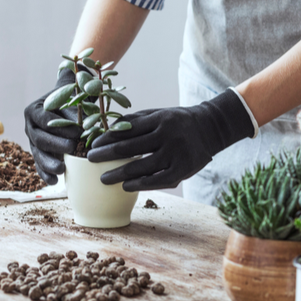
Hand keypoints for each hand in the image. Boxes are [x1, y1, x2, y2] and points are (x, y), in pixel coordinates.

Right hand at [24, 69, 83, 184]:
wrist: (65, 106)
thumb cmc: (70, 103)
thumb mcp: (72, 104)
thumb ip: (75, 115)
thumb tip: (84, 131)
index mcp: (34, 111)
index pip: (45, 119)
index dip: (60, 127)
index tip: (78, 132)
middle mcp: (30, 127)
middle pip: (40, 138)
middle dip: (56, 145)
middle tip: (72, 148)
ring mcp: (32, 142)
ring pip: (38, 154)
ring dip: (49, 163)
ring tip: (62, 170)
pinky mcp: (38, 154)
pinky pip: (39, 165)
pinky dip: (46, 174)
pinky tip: (54, 181)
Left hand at [87, 89, 254, 190]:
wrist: (210, 128)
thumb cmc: (176, 121)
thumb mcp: (158, 114)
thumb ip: (135, 121)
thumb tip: (107, 130)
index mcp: (159, 119)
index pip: (126, 129)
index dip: (107, 138)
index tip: (92, 145)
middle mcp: (168, 135)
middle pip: (129, 148)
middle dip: (106, 155)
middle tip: (90, 161)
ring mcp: (176, 154)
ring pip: (141, 167)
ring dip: (119, 174)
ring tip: (104, 178)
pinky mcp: (183, 170)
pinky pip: (157, 180)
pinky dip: (140, 184)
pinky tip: (126, 186)